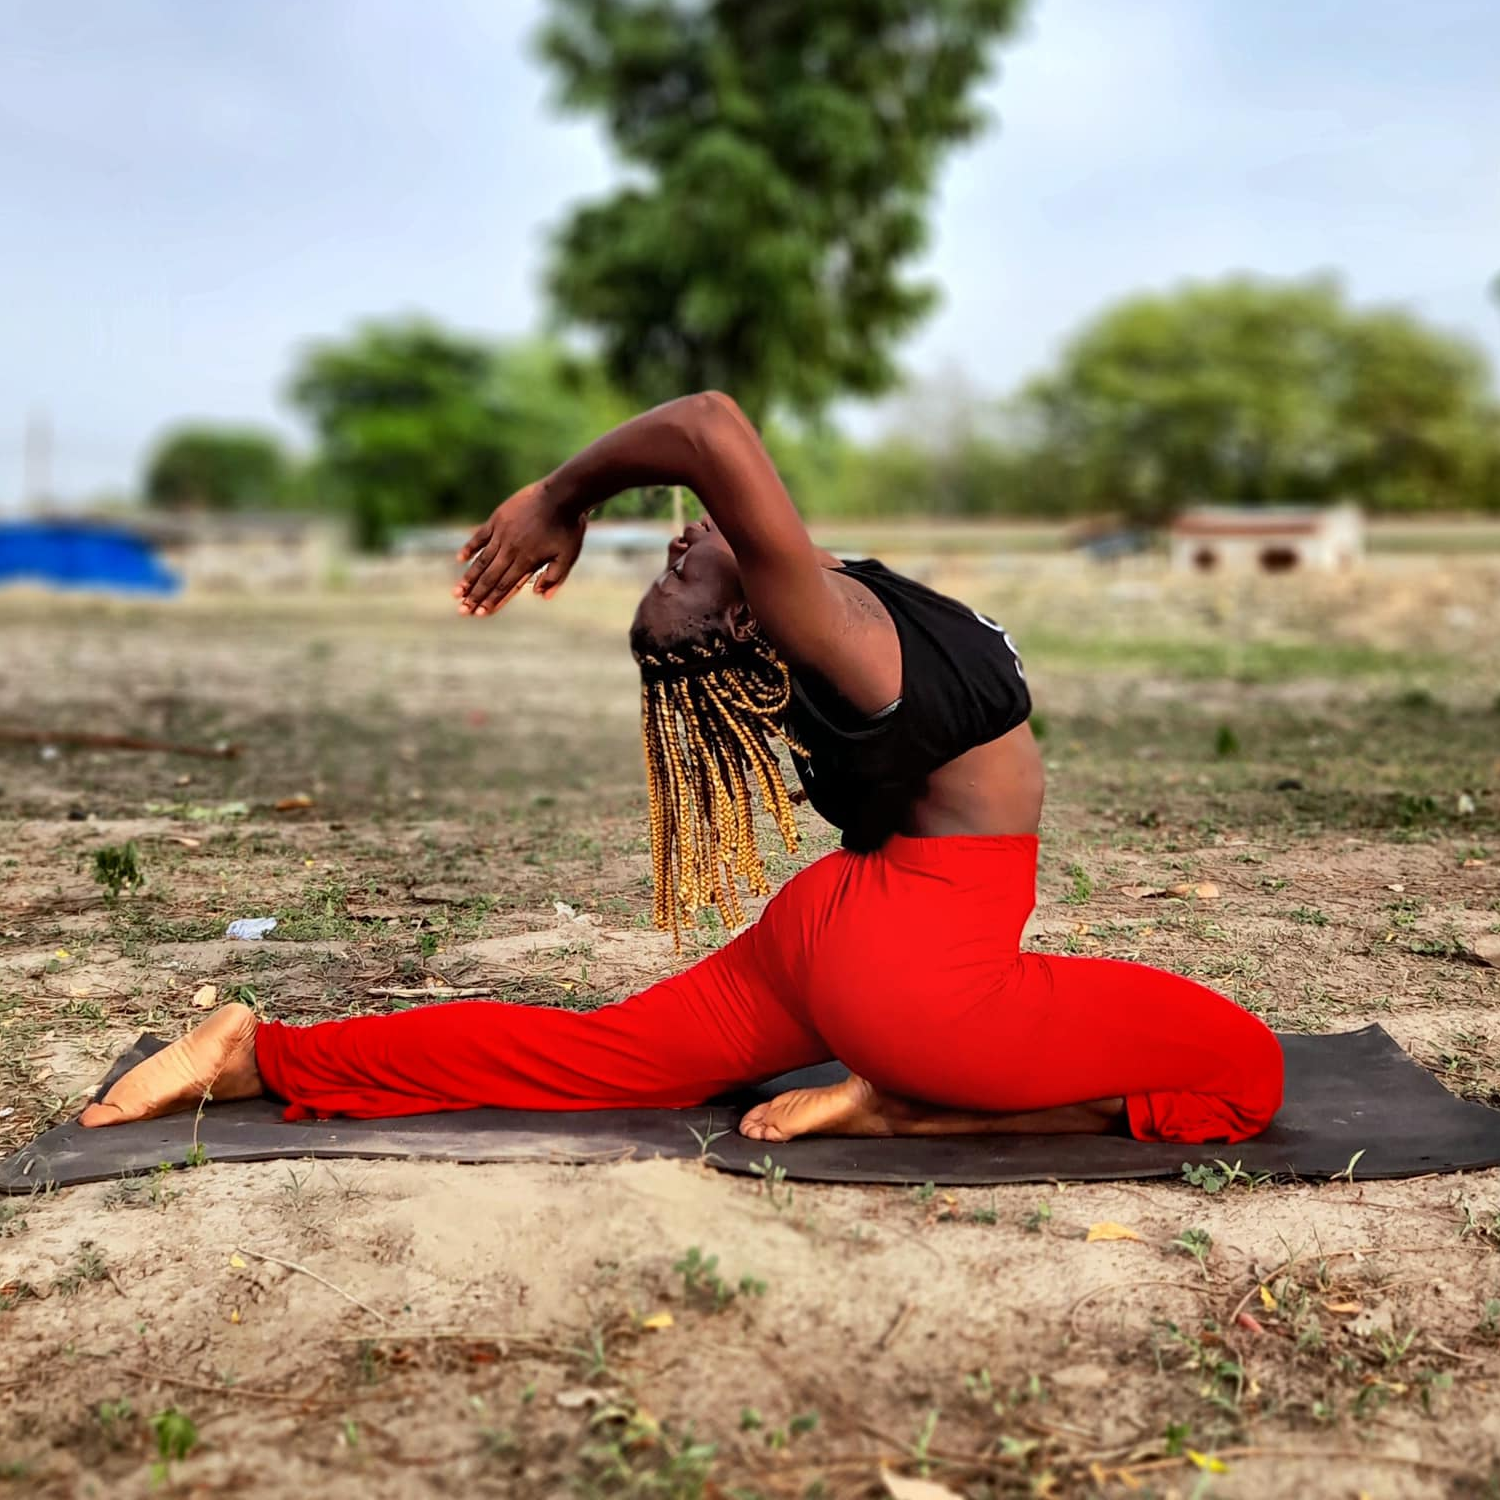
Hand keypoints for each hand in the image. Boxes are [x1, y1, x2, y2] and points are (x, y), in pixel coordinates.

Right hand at [453, 482, 586, 615]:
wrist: (562, 495)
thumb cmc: (569, 527)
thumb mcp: (568, 556)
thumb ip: (554, 577)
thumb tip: (540, 596)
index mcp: (527, 561)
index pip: (505, 586)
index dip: (492, 601)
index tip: (479, 613)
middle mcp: (511, 550)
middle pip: (489, 577)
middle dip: (475, 596)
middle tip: (462, 610)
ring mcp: (502, 534)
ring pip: (481, 560)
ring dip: (469, 578)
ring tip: (457, 592)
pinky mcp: (498, 519)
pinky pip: (480, 536)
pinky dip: (469, 548)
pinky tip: (459, 559)